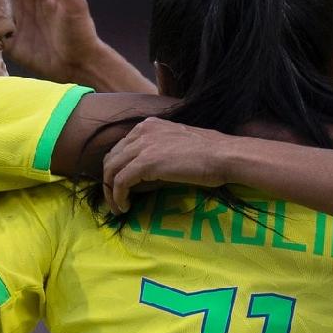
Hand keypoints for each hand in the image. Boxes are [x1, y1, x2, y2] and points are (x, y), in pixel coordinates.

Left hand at [100, 118, 234, 212]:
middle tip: (116, 200)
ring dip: (111, 192)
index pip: (121, 147)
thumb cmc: (209, 154)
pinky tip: (125, 207)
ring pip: (111, 170)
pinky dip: (118, 197)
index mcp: (148, 125)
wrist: (223, 156)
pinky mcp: (145, 162)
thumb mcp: (176, 145)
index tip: (121, 187)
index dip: (116, 169)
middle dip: (109, 181)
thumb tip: (146, 173)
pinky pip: (120, 181)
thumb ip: (158, 151)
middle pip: (111, 158)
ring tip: (118, 207)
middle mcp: (142, 130)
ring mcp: (142, 145)